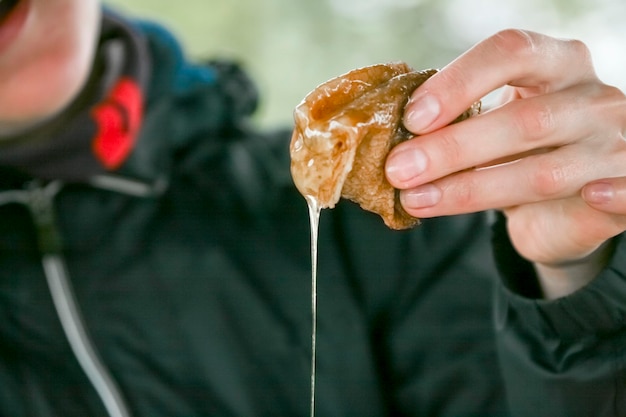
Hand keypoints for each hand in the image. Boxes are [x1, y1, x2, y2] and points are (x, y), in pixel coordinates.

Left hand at [385, 29, 625, 293]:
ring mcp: (614, 142)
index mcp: (555, 63)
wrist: (564, 199)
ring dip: (471, 188)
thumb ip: (452, 121)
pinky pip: (622, 194)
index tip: (412, 119)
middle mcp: (591, 97)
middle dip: (452, 148)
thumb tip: (387, 136)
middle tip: (399, 169)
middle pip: (522, 118)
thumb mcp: (487, 123)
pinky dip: (603, 197)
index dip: (458, 82)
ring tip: (417, 199)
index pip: (510, 51)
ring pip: (542, 170)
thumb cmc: (516, 150)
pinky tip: (558, 206)